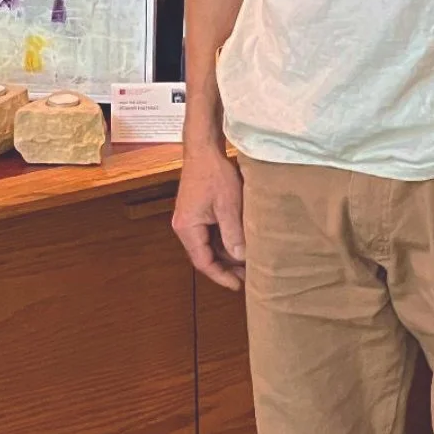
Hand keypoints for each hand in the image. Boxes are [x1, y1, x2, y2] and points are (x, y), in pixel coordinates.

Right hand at [173, 144, 246, 289]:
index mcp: (187, 228)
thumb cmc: (214, 174)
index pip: (203, 262)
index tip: (239, 285)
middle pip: (204, 256)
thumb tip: (241, 258)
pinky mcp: (197, 212)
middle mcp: (184, 226)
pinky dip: (225, 241)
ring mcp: (190, 219)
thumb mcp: (228, 206)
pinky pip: (210, 233)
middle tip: (248, 276)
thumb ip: (233, 234)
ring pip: (209, 245)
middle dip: (226, 267)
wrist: (204, 149)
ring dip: (227, 254)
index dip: (221, 276)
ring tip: (248, 261)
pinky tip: (241, 243)